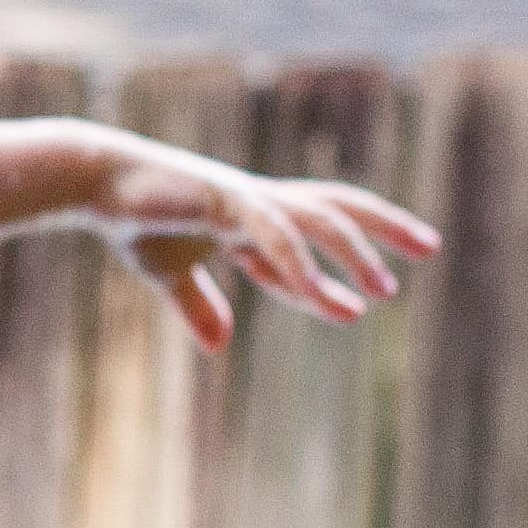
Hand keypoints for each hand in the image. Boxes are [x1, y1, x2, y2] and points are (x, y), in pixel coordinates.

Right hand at [89, 143, 438, 351]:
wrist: (97, 182)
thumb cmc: (131, 220)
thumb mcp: (167, 273)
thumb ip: (198, 304)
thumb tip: (219, 346)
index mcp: (251, 217)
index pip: (308, 247)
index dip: (336, 277)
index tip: (362, 306)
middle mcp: (261, 203)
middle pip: (338, 209)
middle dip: (384, 228)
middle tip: (430, 246)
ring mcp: (249, 199)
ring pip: (319, 223)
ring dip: (355, 254)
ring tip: (385, 289)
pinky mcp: (229, 201)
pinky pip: (274, 237)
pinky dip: (297, 265)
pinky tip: (317, 291)